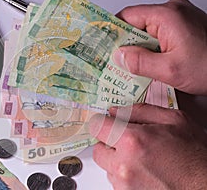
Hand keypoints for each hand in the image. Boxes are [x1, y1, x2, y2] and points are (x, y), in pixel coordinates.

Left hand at [89, 104, 206, 189]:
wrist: (206, 187)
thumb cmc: (194, 156)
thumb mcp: (174, 121)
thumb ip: (140, 111)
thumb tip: (116, 111)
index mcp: (133, 141)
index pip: (96, 127)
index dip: (101, 123)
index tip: (105, 123)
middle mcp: (124, 165)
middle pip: (98, 149)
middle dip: (109, 143)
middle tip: (127, 142)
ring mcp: (125, 185)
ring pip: (107, 167)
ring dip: (118, 161)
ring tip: (142, 160)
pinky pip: (116, 182)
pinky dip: (125, 176)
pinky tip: (144, 172)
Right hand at [113, 0, 206, 94]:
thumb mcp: (171, 70)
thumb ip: (140, 62)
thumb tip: (119, 56)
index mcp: (167, 15)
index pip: (128, 16)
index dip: (112, 30)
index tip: (101, 44)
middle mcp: (173, 11)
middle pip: (136, 23)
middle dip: (125, 44)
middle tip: (115, 62)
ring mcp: (179, 18)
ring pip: (147, 30)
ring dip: (138, 48)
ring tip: (131, 66)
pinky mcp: (183, 26)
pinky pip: (158, 34)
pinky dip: (150, 48)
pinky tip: (148, 63)